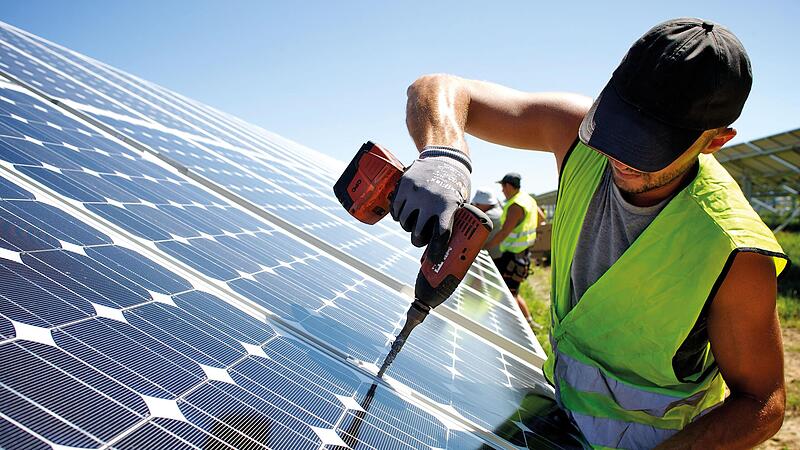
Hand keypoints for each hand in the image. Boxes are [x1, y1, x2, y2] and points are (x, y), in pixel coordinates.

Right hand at [391, 146, 470, 261]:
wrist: (444, 157)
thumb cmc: (455, 184)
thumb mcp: (460, 202)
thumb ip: (453, 221)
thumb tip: (450, 247)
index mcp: (448, 206)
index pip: (439, 235)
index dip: (435, 251)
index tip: (434, 259)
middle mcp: (430, 200)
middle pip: (417, 233)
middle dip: (418, 240)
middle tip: (421, 238)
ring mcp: (414, 193)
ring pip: (404, 223)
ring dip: (408, 227)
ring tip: (414, 222)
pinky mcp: (403, 186)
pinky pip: (395, 210)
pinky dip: (398, 215)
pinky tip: (404, 213)